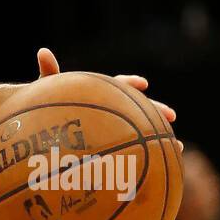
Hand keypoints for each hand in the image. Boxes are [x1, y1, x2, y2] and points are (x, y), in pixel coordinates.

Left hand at [36, 47, 181, 150]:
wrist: (46, 131)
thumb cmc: (47, 107)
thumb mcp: (48, 90)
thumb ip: (49, 73)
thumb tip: (43, 51)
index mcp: (100, 92)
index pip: (118, 84)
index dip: (130, 83)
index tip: (143, 84)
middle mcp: (111, 108)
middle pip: (138, 107)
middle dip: (155, 110)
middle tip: (172, 115)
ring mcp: (115, 127)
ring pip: (142, 131)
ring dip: (160, 137)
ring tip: (176, 146)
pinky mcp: (114, 145)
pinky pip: (134, 151)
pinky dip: (148, 157)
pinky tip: (163, 167)